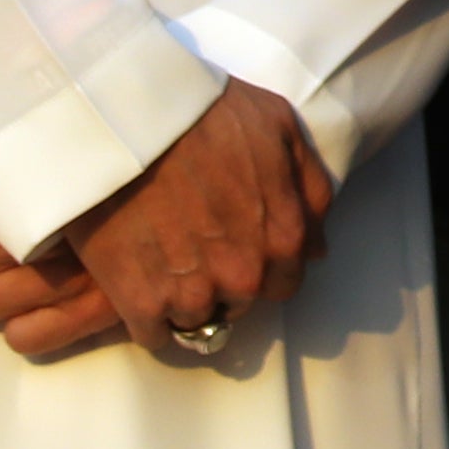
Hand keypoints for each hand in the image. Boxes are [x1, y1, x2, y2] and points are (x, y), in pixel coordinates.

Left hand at [0, 108, 131, 361]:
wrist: (227, 154)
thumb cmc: (135, 122)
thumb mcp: (59, 103)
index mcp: (31, 172)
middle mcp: (44, 226)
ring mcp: (73, 273)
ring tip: (8, 262)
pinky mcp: (104, 309)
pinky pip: (28, 336)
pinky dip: (24, 322)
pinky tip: (39, 297)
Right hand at [60, 80, 333, 362]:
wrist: (130, 122)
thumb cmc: (209, 114)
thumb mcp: (282, 130)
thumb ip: (310, 191)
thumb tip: (317, 248)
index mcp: (284, 237)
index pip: (285, 284)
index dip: (263, 266)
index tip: (238, 248)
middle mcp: (245, 274)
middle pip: (241, 303)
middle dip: (225, 281)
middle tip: (196, 247)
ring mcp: (194, 293)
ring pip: (196, 318)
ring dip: (183, 298)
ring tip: (162, 258)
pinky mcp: (142, 303)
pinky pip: (153, 334)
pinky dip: (146, 316)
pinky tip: (137, 280)